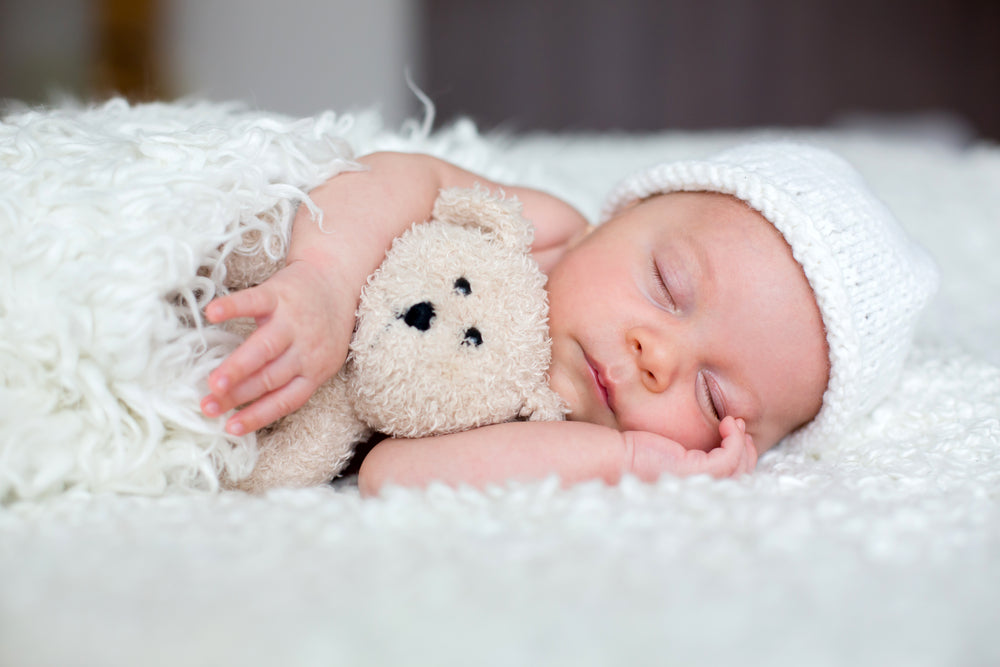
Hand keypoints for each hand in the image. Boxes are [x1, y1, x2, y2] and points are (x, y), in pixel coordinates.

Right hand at [200, 259, 355, 434]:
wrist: (336, 277)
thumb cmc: (322, 325)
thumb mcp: (320, 357)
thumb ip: (291, 377)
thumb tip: (246, 401)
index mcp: (315, 369)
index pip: (285, 399)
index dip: (258, 415)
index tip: (230, 428)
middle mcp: (306, 348)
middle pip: (270, 377)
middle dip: (238, 394)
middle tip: (208, 406)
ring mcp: (292, 320)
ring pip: (264, 348)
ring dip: (237, 367)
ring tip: (212, 382)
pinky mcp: (279, 293)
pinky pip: (253, 301)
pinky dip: (232, 307)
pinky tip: (212, 314)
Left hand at [624, 416, 756, 481]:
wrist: (618, 456)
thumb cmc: (640, 453)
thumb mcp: (674, 450)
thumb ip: (693, 450)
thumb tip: (712, 436)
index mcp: (696, 487)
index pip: (731, 479)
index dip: (742, 457)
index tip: (738, 433)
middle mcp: (699, 488)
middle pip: (739, 476)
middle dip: (746, 450)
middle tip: (739, 426)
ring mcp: (697, 481)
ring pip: (737, 468)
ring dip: (742, 443)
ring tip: (733, 422)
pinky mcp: (692, 471)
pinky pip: (727, 458)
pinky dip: (734, 440)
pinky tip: (727, 423)